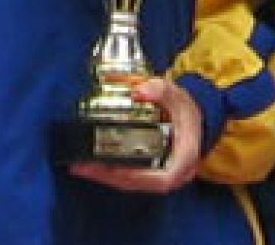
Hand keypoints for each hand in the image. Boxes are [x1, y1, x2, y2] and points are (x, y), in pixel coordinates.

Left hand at [69, 77, 201, 192]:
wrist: (193, 117)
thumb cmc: (186, 109)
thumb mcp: (178, 96)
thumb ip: (162, 90)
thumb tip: (139, 90)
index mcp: (184, 159)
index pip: (162, 179)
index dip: (136, 177)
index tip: (113, 168)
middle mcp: (174, 174)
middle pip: (139, 183)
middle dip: (109, 177)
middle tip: (83, 166)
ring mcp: (161, 175)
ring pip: (131, 183)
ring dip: (105, 177)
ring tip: (80, 166)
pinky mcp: (150, 172)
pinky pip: (129, 177)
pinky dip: (110, 173)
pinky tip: (92, 164)